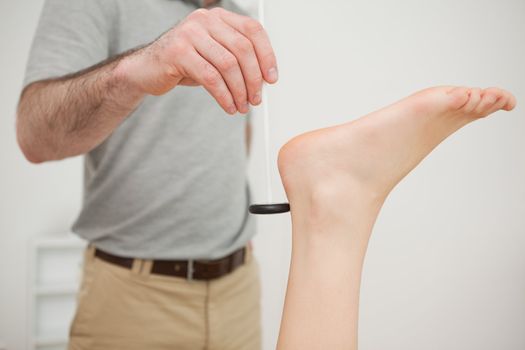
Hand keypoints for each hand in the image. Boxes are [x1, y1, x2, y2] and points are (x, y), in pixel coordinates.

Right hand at [120, 7, 277, 114]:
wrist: (147, 69)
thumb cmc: (184, 62)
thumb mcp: (215, 55)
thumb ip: (238, 59)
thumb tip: (265, 79)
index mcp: (218, 17)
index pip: (253, 30)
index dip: (267, 56)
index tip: (271, 78)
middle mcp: (205, 20)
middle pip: (243, 49)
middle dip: (254, 79)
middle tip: (256, 98)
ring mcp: (190, 33)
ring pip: (228, 65)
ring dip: (239, 91)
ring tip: (241, 106)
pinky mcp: (178, 52)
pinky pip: (211, 78)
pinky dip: (224, 96)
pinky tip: (228, 106)